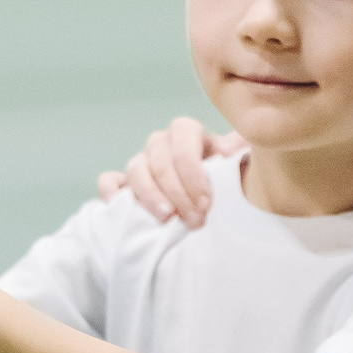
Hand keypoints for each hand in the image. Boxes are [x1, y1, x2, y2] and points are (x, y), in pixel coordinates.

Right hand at [93, 117, 242, 227]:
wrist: (213, 208)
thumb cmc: (229, 186)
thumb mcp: (241, 168)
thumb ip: (242, 153)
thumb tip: (236, 148)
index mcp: (190, 135)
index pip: (184, 133)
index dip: (192, 168)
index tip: (207, 201)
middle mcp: (162, 145)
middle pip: (160, 157)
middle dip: (177, 191)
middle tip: (195, 220)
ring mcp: (141, 164)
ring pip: (135, 168)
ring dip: (150, 195)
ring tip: (167, 219)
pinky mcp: (124, 185)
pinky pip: (110, 181)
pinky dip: (112, 193)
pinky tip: (123, 210)